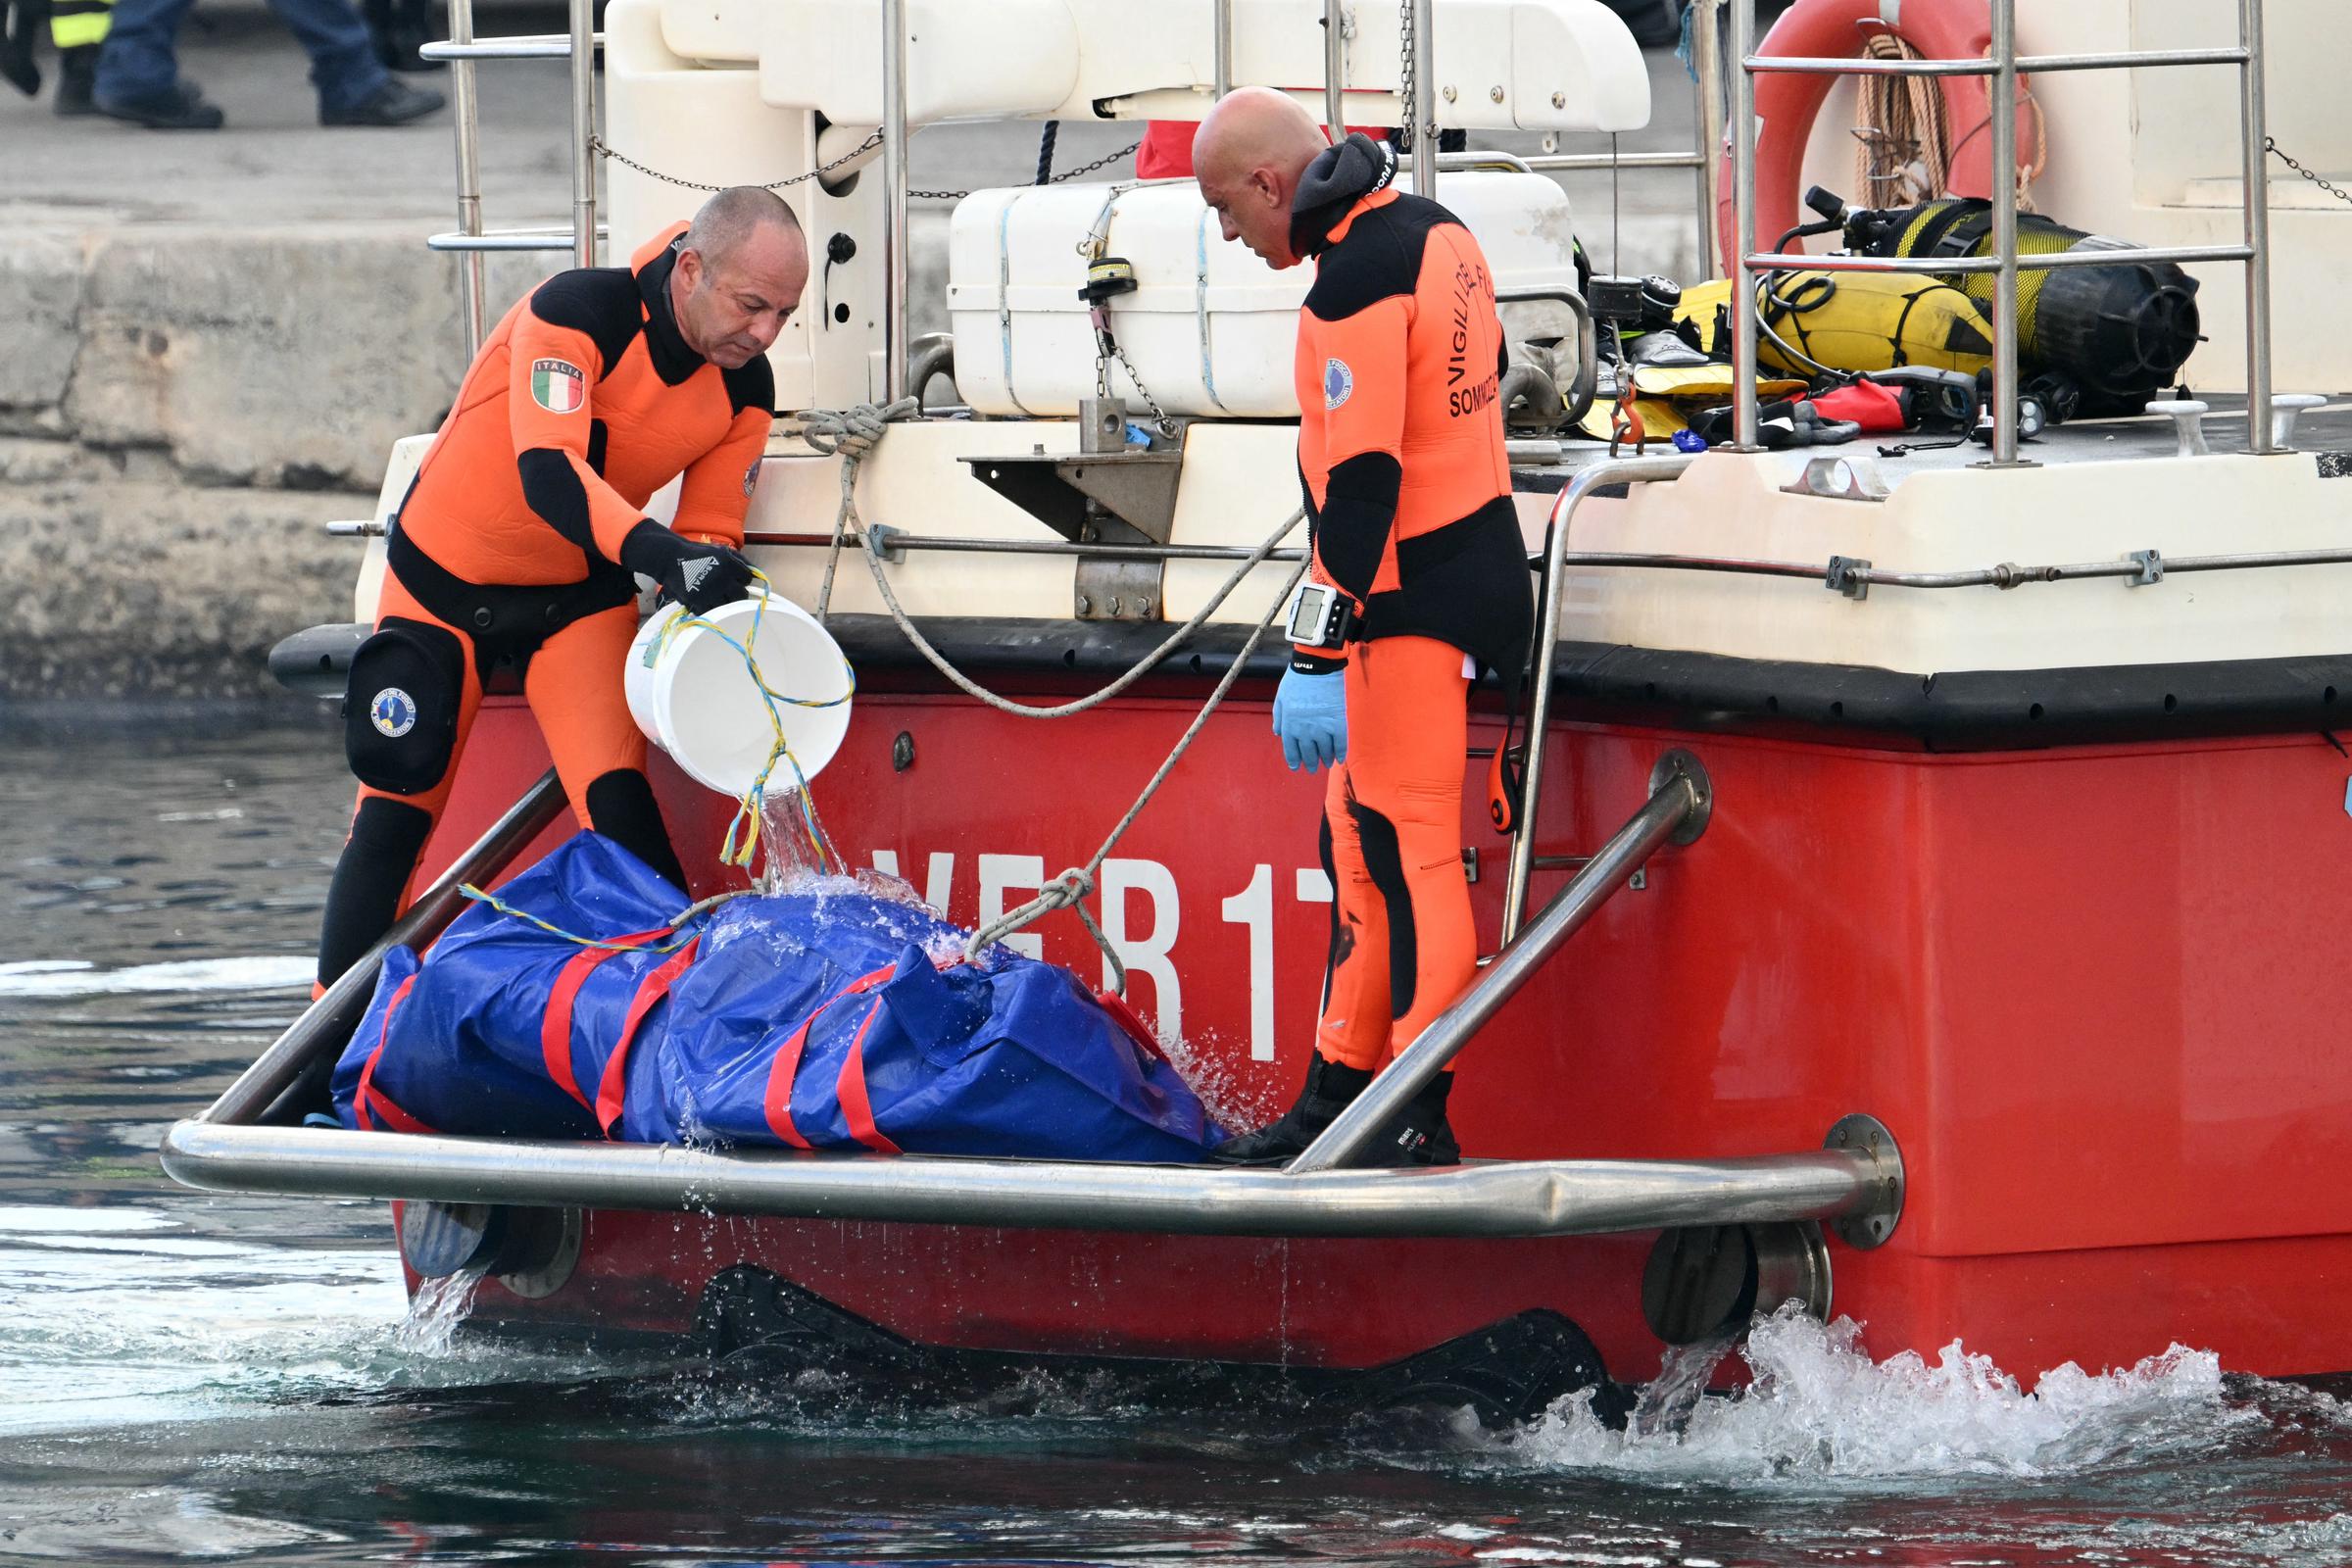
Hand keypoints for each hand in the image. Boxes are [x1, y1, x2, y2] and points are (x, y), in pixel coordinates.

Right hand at [621, 521, 756, 614]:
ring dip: (724, 602)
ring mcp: (710, 591)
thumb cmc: (698, 554)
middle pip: (741, 596)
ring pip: (728, 606)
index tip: (733, 578)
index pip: (747, 579)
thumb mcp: (721, 551)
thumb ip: (741, 561)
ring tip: (715, 594)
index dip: (741, 579)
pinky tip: (705, 599)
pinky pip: (711, 611)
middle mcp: (722, 579)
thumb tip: (757, 573)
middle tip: (727, 590)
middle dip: (736, 593)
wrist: (671, 558)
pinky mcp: (697, 601)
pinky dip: (710, 608)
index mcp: (729, 564)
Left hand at [1271, 665, 1346, 772]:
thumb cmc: (1296, 680)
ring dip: (1325, 759)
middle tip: (1312, 769)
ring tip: (1326, 764)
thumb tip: (1277, 733)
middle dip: (1310, 763)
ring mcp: (1322, 728)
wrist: (1316, 667)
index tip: (1296, 767)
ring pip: (1325, 751)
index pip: (1291, 750)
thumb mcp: (1280, 698)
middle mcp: (1305, 730)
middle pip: (1308, 753)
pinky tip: (1340, 758)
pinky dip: (1341, 752)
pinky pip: (1340, 743)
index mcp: (1289, 725)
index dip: (1294, 760)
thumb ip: (1278, 717)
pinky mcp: (1338, 722)